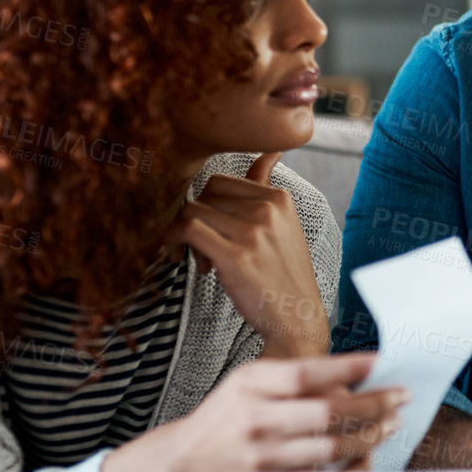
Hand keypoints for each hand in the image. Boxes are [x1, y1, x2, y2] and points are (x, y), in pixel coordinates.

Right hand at [101, 353, 407, 471]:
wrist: (178, 465)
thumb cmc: (221, 420)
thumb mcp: (245, 385)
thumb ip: (290, 380)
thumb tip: (348, 380)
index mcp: (250, 384)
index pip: (308, 372)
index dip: (349, 367)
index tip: (381, 362)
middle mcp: (255, 418)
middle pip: (327, 411)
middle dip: (372, 404)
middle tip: (400, 397)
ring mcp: (262, 456)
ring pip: (329, 448)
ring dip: (367, 436)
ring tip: (390, 425)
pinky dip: (348, 470)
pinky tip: (366, 459)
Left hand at [163, 152, 329, 356]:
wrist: (296, 319)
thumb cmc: (284, 275)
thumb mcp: (284, 226)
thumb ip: (267, 187)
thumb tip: (269, 153)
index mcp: (280, 199)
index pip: (221, 181)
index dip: (207, 204)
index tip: (210, 229)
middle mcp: (268, 210)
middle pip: (205, 195)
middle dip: (196, 219)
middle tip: (201, 248)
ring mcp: (252, 232)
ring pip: (192, 211)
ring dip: (183, 234)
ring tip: (196, 258)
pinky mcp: (235, 256)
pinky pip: (188, 230)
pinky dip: (174, 241)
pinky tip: (182, 258)